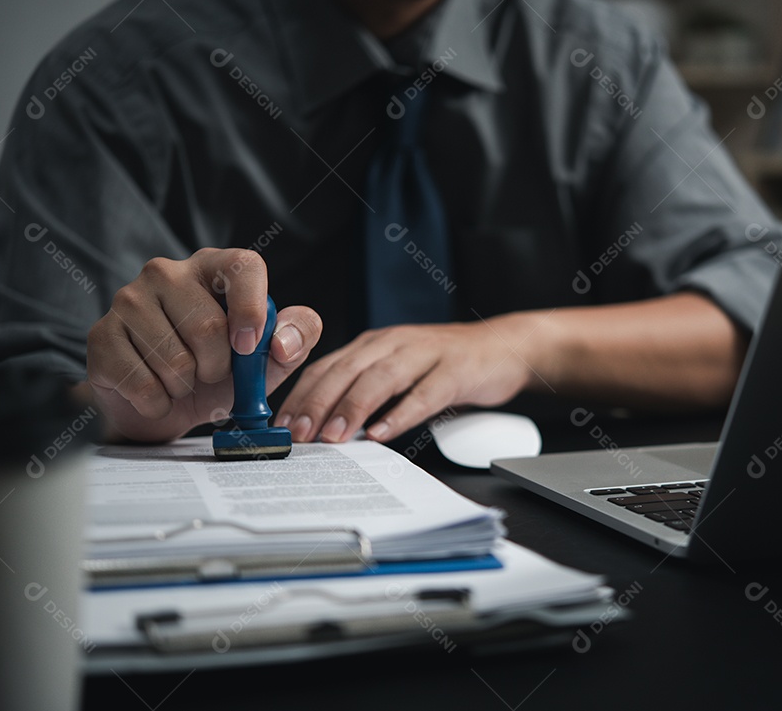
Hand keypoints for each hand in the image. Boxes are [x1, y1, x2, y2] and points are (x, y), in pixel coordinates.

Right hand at [85, 248, 321, 441]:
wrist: (168, 406)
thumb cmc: (224, 372)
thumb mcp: (271, 356)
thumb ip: (297, 336)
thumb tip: (282, 342)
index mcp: (215, 267)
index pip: (244, 266)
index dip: (252, 310)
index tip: (248, 348)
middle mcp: (167, 272)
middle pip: (207, 326)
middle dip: (218, 367)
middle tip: (210, 373)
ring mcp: (128, 299)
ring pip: (173, 358)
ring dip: (186, 387)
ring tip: (181, 381)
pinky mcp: (101, 335)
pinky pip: (140, 382)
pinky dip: (158, 402)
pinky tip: (156, 393)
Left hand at [275, 317, 539, 442]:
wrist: (501, 347)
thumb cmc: (443, 364)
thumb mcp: (396, 370)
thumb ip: (364, 392)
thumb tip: (324, 430)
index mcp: (372, 345)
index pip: (326, 367)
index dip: (301, 396)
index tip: (280, 426)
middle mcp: (393, 343)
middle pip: (346, 371)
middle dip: (318, 404)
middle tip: (299, 435)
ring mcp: (425, 354)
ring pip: (380, 379)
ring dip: (353, 408)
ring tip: (334, 437)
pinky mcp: (455, 370)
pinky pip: (424, 393)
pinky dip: (401, 414)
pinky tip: (384, 433)